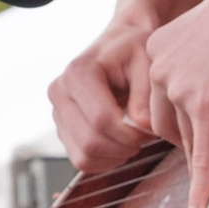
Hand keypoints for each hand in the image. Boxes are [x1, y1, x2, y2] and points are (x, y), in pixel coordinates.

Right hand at [49, 16, 160, 172]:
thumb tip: (143, 126)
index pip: (101, 120)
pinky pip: (81, 161)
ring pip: (83, 157)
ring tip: (134, 139)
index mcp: (78, 72)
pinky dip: (104, 161)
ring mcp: (57, 113)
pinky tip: (120, 144)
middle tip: (145, 137)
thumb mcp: (146, 62)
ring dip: (115, 157)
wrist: (118, 46)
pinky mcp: (62, 129)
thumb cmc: (133, 51)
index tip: (151, 130)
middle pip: (90, 142)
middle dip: (123, 147)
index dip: (130, 134)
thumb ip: (146, 94)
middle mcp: (60, 92)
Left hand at [137, 0, 208, 207]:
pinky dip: (201, 186)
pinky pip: (202, 155)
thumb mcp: (203, 37)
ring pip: (185, 138)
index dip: (179, 115)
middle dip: (189, 133)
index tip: (196, 115)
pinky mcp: (207, 107)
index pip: (156, 101)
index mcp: (154, 52)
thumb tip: (202, 95)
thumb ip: (192, 66)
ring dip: (204, 144)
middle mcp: (159, 71)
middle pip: (164, 125)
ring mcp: (180, 91)